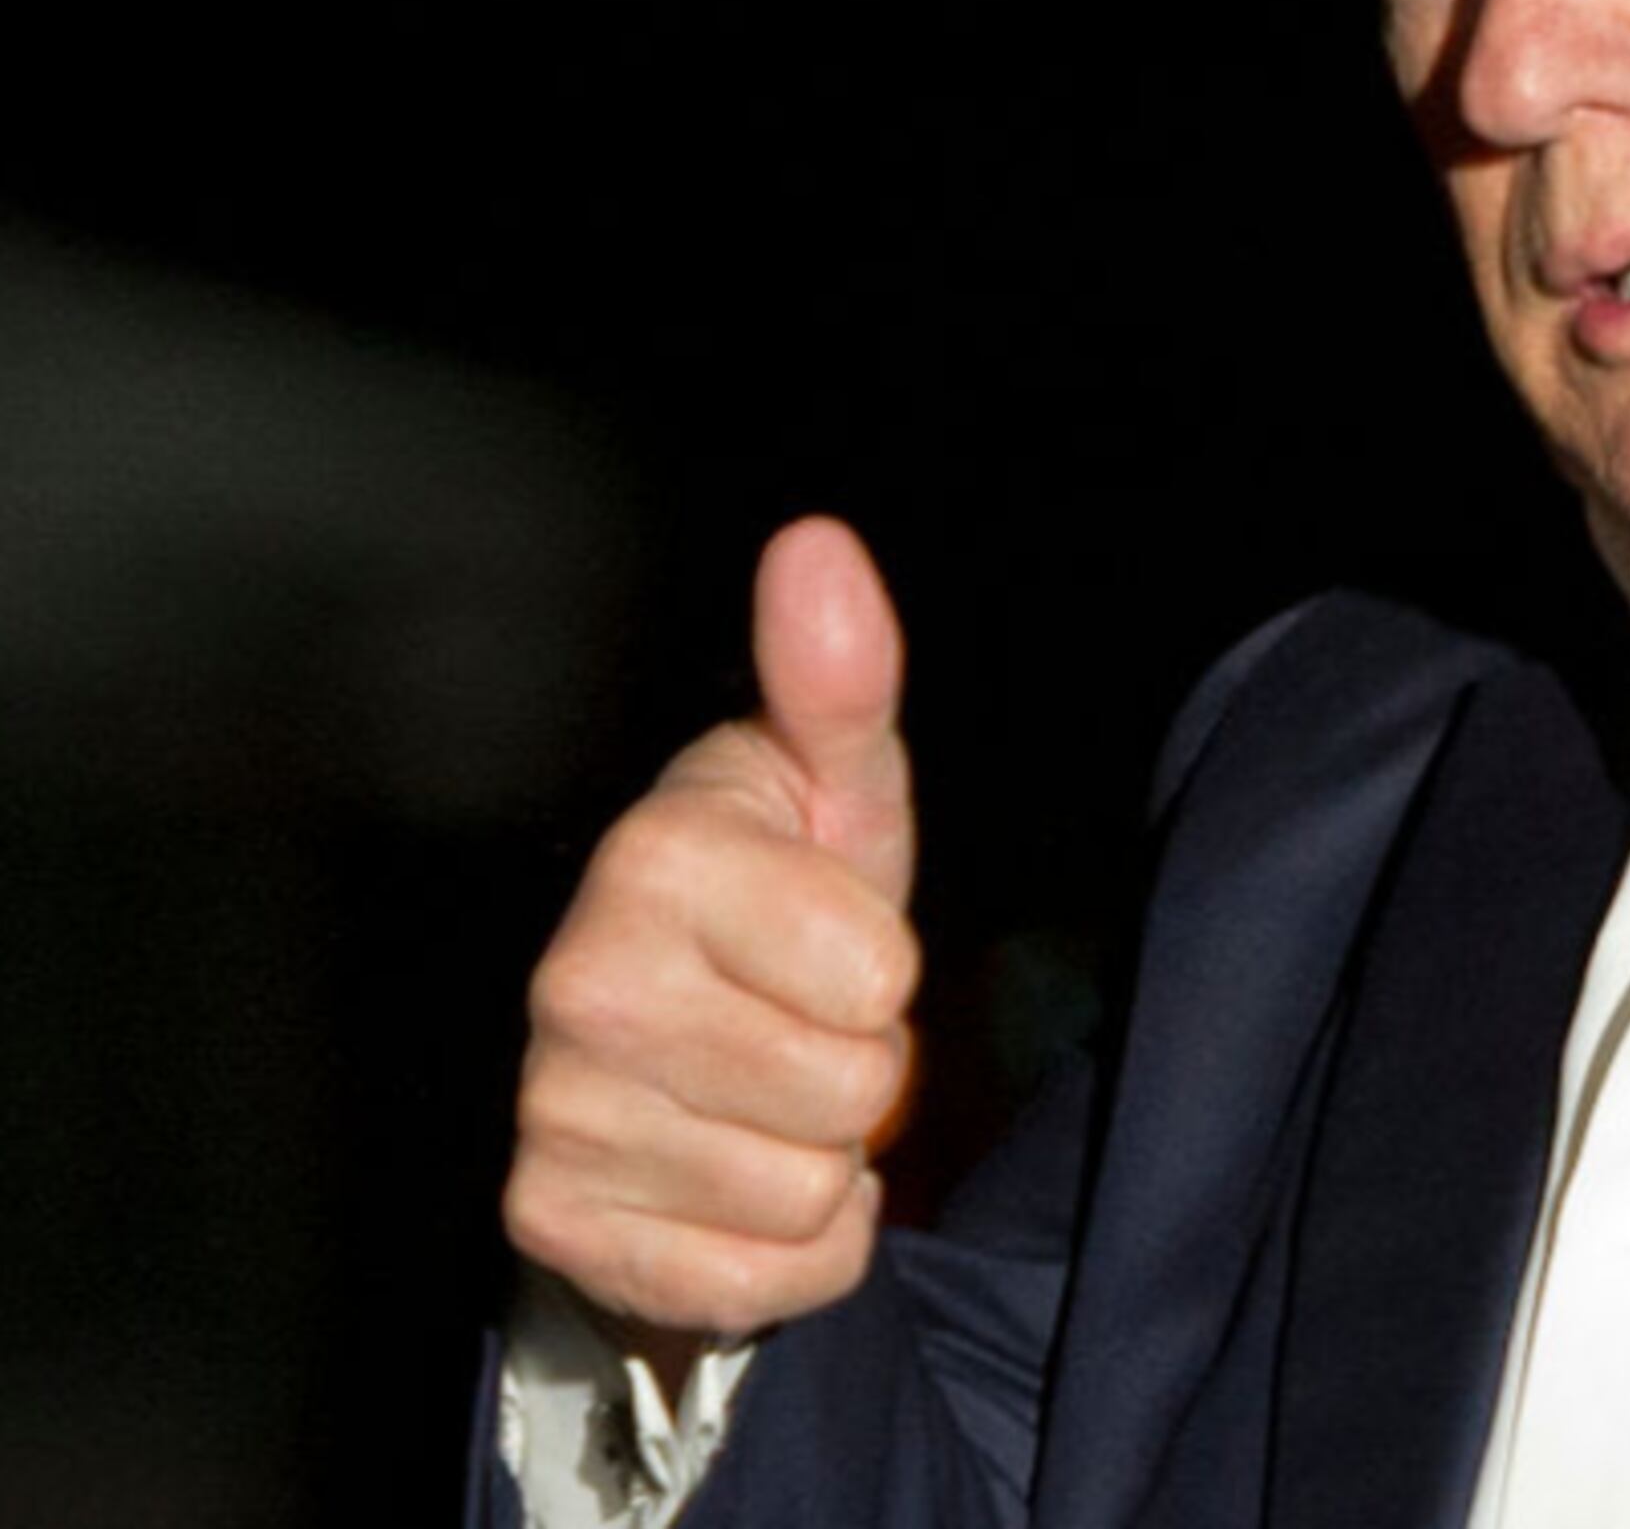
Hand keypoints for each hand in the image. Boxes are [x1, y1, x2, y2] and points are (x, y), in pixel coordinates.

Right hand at [505, 516, 921, 1343]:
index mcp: (655, 857)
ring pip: (806, 1187)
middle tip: (799, 1025)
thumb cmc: (782, 900)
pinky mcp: (554, 1219)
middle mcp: (579, 982)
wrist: (684, 1048)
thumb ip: (838, 679)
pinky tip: (735, 1174)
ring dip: (822, 1157)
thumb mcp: (836, 790)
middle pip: (849, 1088)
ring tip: (764, 1094)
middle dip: (859, 1069)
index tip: (828, 942)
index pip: (875, 969)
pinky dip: (786, 1247)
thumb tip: (818, 547)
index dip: (883, 968)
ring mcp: (554, 1108)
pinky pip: (760, 1275)